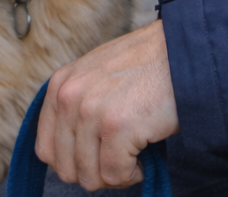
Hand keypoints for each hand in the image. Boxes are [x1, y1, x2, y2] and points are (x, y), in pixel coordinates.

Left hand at [36, 20, 179, 190]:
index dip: (73, 162)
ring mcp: (91, 111)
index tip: (97, 156)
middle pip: (66, 168)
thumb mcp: (95, 74)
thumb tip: (69, 150)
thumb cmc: (145, 65)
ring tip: (133, 152)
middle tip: (119, 156)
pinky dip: (132, 174)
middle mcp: (69, 96)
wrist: (181, 51)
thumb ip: (76, 103)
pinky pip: (115, 175)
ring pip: (90, 177)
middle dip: (95, 171)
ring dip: (115, 174)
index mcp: (60, 85)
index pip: (46, 149)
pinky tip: (144, 153)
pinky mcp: (116, 126)